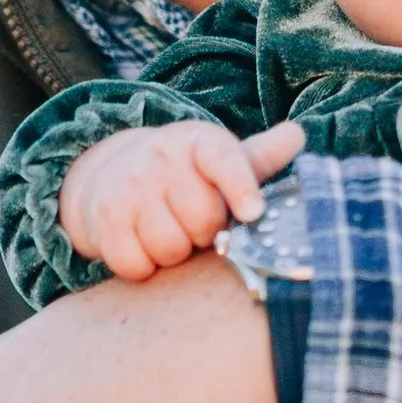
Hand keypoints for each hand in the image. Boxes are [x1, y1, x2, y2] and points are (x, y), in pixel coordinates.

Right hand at [59, 117, 306, 283]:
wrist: (113, 177)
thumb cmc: (184, 177)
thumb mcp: (220, 160)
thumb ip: (260, 157)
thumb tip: (298, 136)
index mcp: (200, 141)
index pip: (224, 159)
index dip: (241, 187)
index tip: (253, 212)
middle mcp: (161, 157)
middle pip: (203, 220)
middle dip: (205, 234)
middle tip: (197, 226)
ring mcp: (129, 187)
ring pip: (170, 247)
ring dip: (175, 253)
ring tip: (172, 235)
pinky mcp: (104, 219)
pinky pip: (136, 263)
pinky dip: (144, 266)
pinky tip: (145, 247)